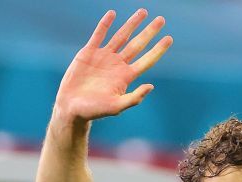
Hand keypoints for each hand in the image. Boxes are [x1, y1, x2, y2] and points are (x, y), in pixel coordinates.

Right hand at [53, 9, 172, 124]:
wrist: (72, 107)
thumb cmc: (94, 111)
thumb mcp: (116, 107)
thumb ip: (134, 98)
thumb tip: (151, 86)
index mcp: (126, 76)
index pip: (146, 60)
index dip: (158, 49)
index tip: (169, 38)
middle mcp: (117, 64)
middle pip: (137, 44)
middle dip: (149, 32)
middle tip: (161, 20)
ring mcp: (104, 57)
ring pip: (121, 36)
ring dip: (132, 24)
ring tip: (143, 11)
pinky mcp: (88, 53)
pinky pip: (99, 35)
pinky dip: (105, 24)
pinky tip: (112, 14)